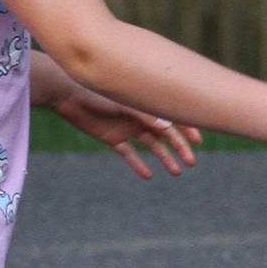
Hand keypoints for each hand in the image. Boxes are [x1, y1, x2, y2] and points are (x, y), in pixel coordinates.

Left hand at [55, 87, 201, 178]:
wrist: (67, 93)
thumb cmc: (97, 92)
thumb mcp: (124, 103)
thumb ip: (146, 115)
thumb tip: (170, 129)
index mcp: (146, 103)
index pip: (173, 117)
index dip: (187, 129)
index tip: (198, 143)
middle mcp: (140, 116)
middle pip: (166, 134)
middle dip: (180, 148)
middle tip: (190, 163)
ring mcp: (127, 128)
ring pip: (151, 146)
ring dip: (164, 158)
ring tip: (176, 172)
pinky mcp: (112, 138)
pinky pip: (129, 154)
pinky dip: (138, 164)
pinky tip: (149, 175)